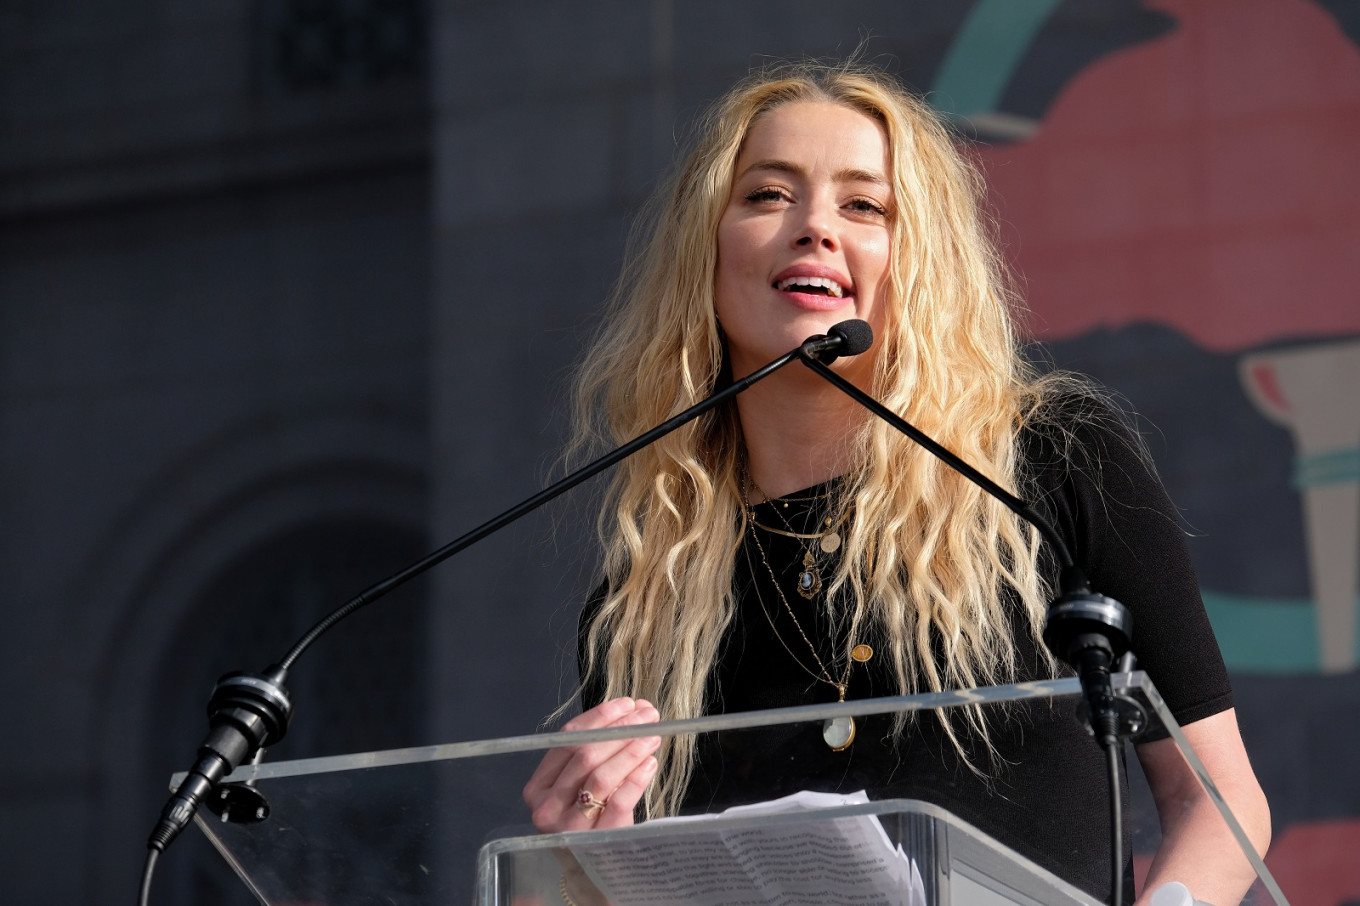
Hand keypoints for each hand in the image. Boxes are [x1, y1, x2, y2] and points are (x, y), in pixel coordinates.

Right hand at [522, 697, 661, 832]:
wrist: (592, 875)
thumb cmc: (588, 823)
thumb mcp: (580, 789)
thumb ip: (596, 754)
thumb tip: (633, 711)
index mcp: (538, 787)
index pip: (567, 740)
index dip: (599, 718)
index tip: (627, 704)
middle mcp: (545, 807)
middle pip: (585, 755)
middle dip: (621, 730)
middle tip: (649, 717)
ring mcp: (568, 827)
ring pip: (601, 777)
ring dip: (631, 750)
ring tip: (653, 737)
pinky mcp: (595, 843)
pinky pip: (618, 802)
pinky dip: (636, 779)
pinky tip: (650, 764)